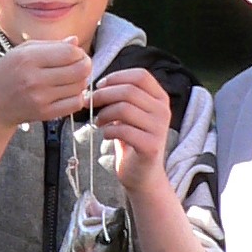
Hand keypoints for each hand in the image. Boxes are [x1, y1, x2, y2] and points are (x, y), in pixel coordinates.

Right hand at [0, 39, 91, 129]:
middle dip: (85, 65)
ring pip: (79, 87)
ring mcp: (40, 98)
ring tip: (73, 78)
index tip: (77, 54)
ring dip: (82, 81)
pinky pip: (74, 104)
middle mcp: (34, 79)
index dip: (79, 52)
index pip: (69, 53)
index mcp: (28, 58)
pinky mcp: (45, 114)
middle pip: (79, 70)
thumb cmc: (6, 74)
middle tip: (81, 65)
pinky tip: (69, 92)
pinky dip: (77, 97)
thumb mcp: (21, 52)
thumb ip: (50, 45)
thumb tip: (75, 41)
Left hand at [92, 68, 170, 192]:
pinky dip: (108, 131)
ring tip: (98, 122)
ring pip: (124, 109)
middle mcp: (163, 111)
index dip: (117, 77)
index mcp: (160, 98)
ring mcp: (159, 129)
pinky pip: (123, 130)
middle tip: (89, 103)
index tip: (100, 86)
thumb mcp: (130, 114)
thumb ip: (121, 98)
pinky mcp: (150, 146)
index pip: (140, 75)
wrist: (143, 176)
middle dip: (103, 95)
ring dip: (104, 114)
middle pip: (129, 91)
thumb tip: (97, 85)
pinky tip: (106, 135)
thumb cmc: (132, 141)